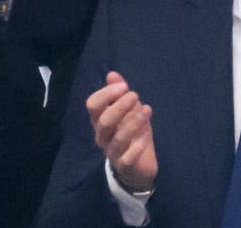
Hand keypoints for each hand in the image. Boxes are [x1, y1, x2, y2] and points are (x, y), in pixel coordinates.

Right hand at [87, 72, 157, 191]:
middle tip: (135, 95)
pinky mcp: (124, 165)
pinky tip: (146, 136)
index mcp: (100, 120)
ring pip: (117, 138)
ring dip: (133, 122)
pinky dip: (137, 145)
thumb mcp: (129, 111)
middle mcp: (103, 136)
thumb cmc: (132, 133)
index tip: (124, 86)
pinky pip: (127, 157)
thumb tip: (112, 74)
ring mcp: (112, 152)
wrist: (138, 167)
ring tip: (147, 109)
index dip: (106, 94)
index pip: (93, 105)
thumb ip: (120, 94)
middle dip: (119, 106)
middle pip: (104, 121)